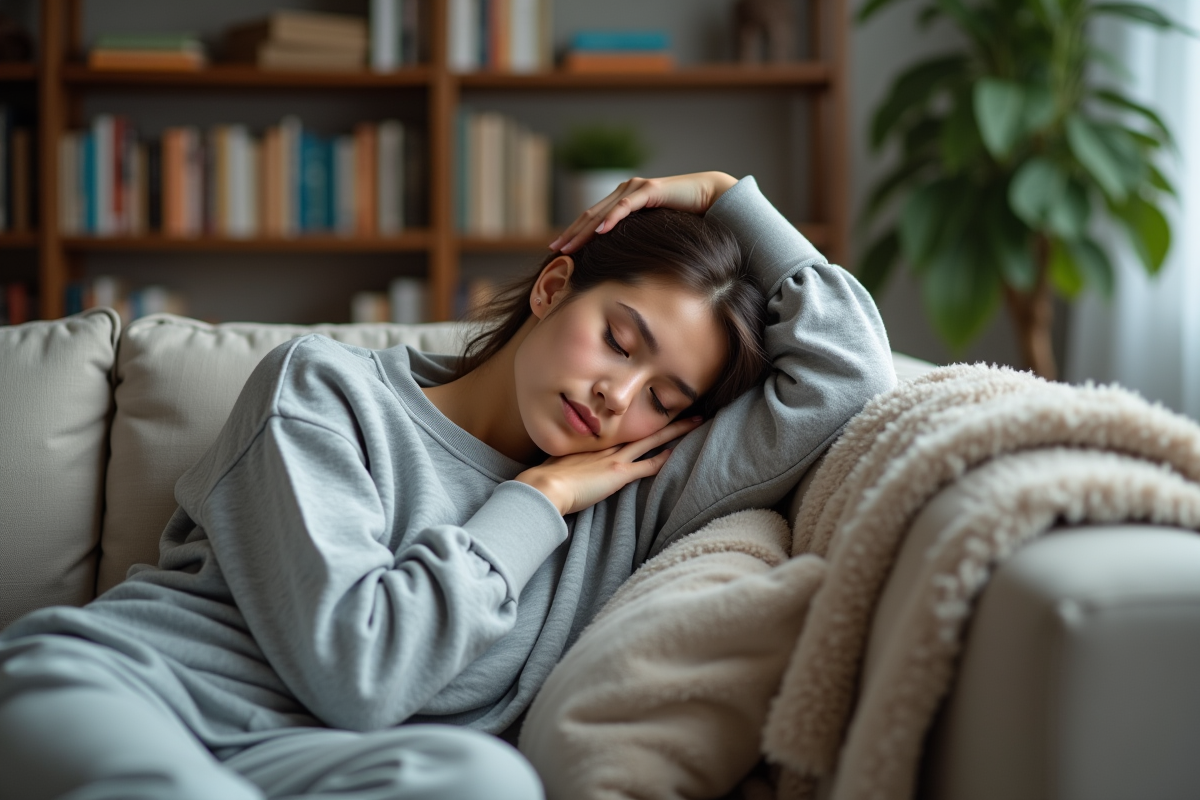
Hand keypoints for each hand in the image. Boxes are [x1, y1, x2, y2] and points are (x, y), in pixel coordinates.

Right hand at [516, 416, 703, 515]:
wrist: (544, 486)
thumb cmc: (547, 479)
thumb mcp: (560, 465)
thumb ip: (571, 464)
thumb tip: (570, 467)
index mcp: (595, 444)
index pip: (625, 430)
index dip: (642, 422)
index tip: (654, 414)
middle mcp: (608, 446)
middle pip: (644, 428)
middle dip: (667, 418)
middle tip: (689, 406)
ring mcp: (615, 458)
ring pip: (651, 440)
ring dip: (674, 430)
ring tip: (695, 420)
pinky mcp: (618, 474)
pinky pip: (646, 466)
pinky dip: (661, 460)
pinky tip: (676, 453)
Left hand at [548, 171, 738, 253]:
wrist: (710, 197)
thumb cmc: (684, 217)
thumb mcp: (653, 232)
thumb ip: (637, 240)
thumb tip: (623, 264)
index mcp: (623, 199)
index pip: (592, 218)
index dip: (574, 233)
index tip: (558, 251)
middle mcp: (625, 190)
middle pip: (590, 215)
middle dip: (571, 233)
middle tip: (554, 250)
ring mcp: (635, 188)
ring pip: (603, 212)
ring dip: (583, 230)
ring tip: (568, 246)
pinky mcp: (649, 190)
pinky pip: (626, 207)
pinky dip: (611, 219)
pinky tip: (600, 232)